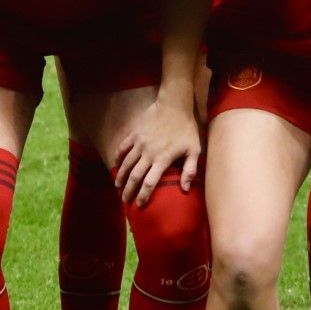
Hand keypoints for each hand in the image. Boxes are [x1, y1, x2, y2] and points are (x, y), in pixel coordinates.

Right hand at [111, 92, 202, 206]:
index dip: (143, 196)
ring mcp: (139, 143)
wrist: (174, 104)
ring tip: (118, 187)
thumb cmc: (186, 128)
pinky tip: (115, 166)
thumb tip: (185, 189)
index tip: (139, 205)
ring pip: (126, 164)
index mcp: (163, 159)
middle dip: (128, 191)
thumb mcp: (194, 150)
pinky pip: (123, 148)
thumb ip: (190, 170)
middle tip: (124, 201)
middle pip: (134, 177)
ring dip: (121, 177)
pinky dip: (118, 158)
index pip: (149, 183)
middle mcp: (148, 153)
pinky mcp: (134, 134)